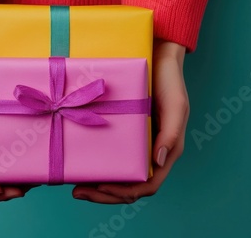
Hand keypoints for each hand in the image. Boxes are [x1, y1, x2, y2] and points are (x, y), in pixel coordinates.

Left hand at [72, 41, 189, 203]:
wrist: (155, 56)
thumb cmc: (169, 81)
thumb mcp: (176, 105)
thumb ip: (171, 134)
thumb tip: (159, 161)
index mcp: (163, 151)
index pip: (146, 185)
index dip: (124, 192)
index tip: (101, 187)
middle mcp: (147, 152)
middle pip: (127, 186)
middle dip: (103, 194)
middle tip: (77, 191)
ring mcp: (133, 144)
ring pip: (116, 175)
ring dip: (96, 184)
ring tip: (74, 183)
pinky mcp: (120, 131)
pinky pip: (108, 154)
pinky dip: (95, 163)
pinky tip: (78, 161)